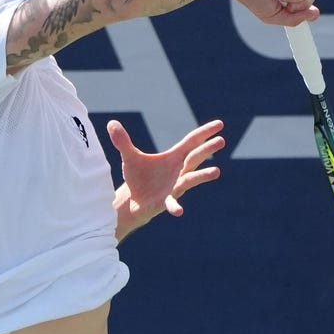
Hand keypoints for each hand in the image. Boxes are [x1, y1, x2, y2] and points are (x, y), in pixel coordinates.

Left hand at [108, 118, 224, 238]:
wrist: (133, 200)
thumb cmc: (137, 177)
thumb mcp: (130, 157)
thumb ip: (123, 141)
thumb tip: (111, 123)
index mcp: (173, 157)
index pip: (191, 142)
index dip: (204, 133)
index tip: (220, 124)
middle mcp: (178, 171)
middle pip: (195, 157)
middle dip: (207, 149)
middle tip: (221, 140)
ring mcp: (174, 186)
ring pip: (191, 179)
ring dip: (202, 175)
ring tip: (216, 171)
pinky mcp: (165, 201)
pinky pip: (172, 203)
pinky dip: (175, 206)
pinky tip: (179, 211)